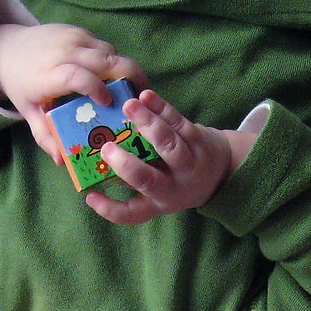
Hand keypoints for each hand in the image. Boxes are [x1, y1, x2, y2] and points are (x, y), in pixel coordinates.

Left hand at [0, 23, 145, 163]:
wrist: (7, 48)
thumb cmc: (21, 85)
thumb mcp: (29, 113)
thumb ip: (45, 137)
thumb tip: (63, 161)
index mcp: (49, 75)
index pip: (76, 76)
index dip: (96, 87)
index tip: (109, 103)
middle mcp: (63, 52)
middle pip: (105, 60)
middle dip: (130, 77)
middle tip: (144, 100)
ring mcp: (73, 38)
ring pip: (111, 52)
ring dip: (126, 71)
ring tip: (135, 92)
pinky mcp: (80, 32)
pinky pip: (105, 46)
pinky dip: (116, 62)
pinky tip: (120, 80)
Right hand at [86, 90, 256, 224]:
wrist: (221, 170)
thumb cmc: (175, 176)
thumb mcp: (158, 187)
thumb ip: (131, 177)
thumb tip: (95, 158)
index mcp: (158, 202)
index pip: (131, 214)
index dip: (108, 208)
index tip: (90, 196)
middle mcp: (173, 188)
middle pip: (149, 181)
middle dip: (127, 165)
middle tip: (106, 149)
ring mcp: (189, 164)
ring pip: (168, 145)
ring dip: (148, 125)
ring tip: (128, 107)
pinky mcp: (199, 140)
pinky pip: (179, 122)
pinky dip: (162, 108)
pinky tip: (146, 97)